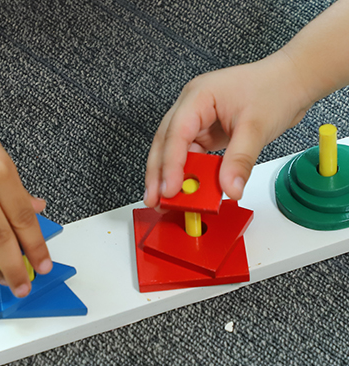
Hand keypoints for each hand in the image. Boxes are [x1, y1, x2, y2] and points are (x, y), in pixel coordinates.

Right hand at [144, 50, 312, 206]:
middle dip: (158, 174)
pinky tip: (187, 191)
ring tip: (166, 202)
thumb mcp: (257, 128)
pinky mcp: (203, 132)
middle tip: (156, 200)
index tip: (169, 190)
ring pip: (173, 152)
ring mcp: (196, 120)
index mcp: (198, 96)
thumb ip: (240, 161)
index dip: (170, 164)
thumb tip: (229, 189)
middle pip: (164, 144)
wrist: (291, 81)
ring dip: (170, 177)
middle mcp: (191, 107)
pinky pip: (190, 157)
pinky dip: (188, 175)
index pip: (176, 134)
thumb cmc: (275, 89)